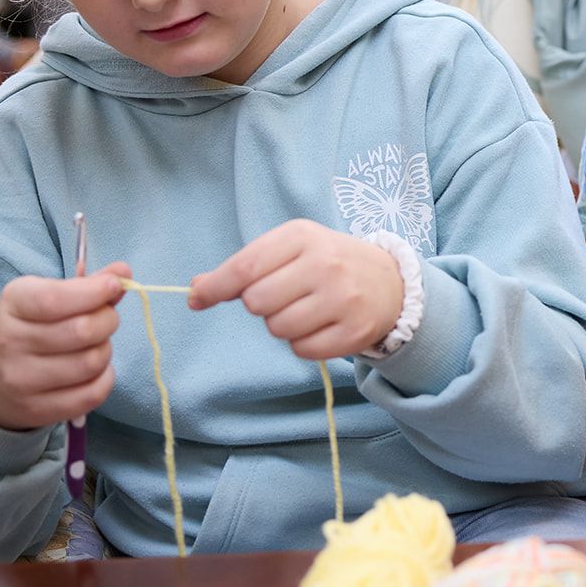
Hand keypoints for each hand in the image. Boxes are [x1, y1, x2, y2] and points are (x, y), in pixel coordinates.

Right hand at [0, 262, 130, 431]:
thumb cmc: (36, 327)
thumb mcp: (51, 296)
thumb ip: (89, 284)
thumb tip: (123, 271)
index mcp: (13, 304)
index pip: (54, 299)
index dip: (92, 292)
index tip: (114, 285)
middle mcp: (11, 342)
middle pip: (82, 330)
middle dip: (107, 320)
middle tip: (106, 319)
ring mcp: (21, 380)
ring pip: (91, 362)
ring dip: (105, 350)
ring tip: (95, 345)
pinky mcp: (38, 409)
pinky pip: (93, 394)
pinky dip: (105, 378)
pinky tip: (95, 370)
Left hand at [188, 219, 403, 360]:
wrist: (390, 282)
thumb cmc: (327, 263)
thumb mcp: (290, 249)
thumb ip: (243, 268)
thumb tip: (195, 292)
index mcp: (303, 236)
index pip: (245, 268)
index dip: (215, 287)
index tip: (198, 298)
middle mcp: (324, 263)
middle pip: (257, 302)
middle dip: (262, 305)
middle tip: (285, 296)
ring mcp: (342, 298)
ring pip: (278, 329)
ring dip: (283, 326)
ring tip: (306, 310)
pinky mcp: (354, 331)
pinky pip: (302, 350)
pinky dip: (304, 343)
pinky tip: (321, 325)